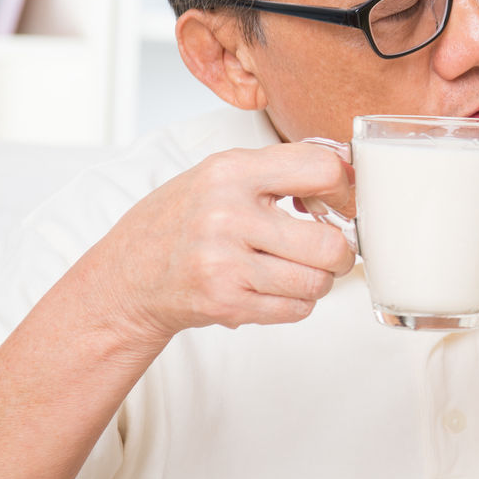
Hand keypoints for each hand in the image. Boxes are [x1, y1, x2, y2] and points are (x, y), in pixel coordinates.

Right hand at [79, 142, 357, 347]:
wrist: (127, 276)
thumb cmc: (185, 220)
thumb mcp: (224, 174)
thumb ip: (283, 168)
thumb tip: (352, 175)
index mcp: (231, 170)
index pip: (322, 170)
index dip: (345, 189)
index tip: (339, 202)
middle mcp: (226, 214)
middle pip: (330, 244)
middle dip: (339, 253)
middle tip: (327, 251)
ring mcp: (224, 262)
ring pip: (318, 282)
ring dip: (317, 281)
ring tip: (293, 270)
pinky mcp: (225, 302)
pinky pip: (297, 309)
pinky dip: (295, 304)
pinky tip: (271, 289)